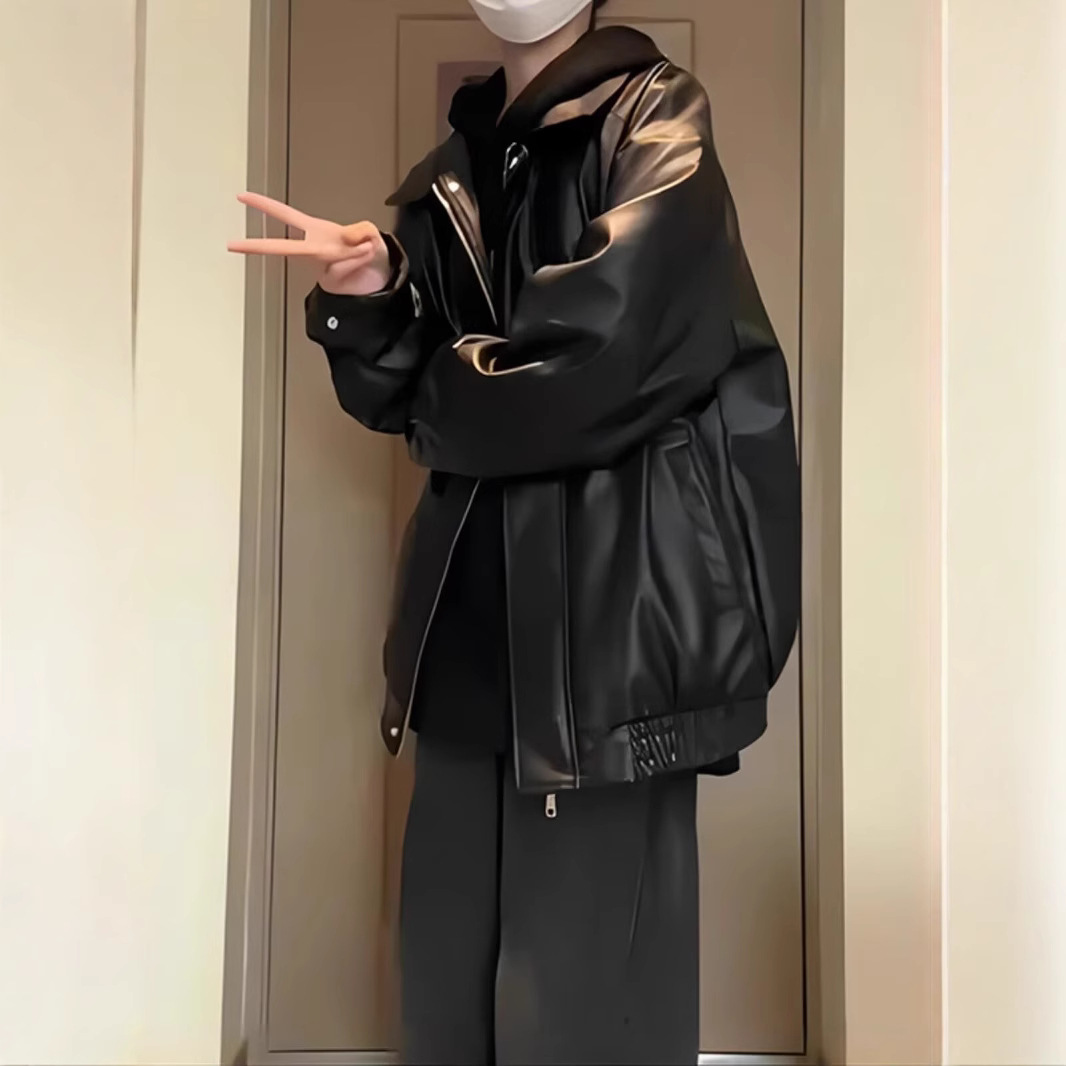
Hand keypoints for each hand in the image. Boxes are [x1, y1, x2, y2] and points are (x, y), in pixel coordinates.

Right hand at [227, 192, 390, 295]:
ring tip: (366, 249)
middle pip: (281, 246)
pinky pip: (338, 268)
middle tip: (233, 244)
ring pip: (325, 255)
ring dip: (351, 251)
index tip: (243, 198)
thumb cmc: (373, 253)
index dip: (265, 206)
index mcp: (317, 231)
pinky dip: (355, 261)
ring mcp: (321, 267)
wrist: (383, 279)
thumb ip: (360, 230)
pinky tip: (364, 259)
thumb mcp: (370, 232)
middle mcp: (314, 248)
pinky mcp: (329, 282)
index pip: (286, 215)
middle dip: (257, 245)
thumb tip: (346, 237)